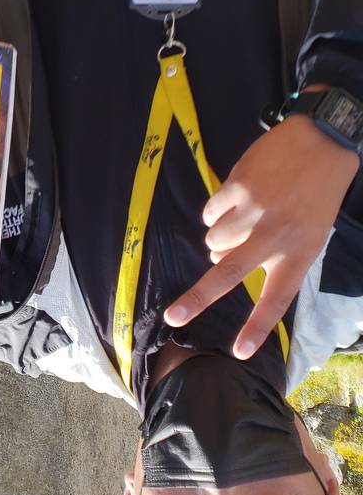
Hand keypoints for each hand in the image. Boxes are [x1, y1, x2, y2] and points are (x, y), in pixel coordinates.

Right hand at [164, 112, 359, 358]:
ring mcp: (254, 210)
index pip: (276, 299)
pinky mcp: (238, 185)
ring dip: (218, 238)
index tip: (239, 352)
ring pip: (214, 240)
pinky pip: (211, 212)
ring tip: (239, 221)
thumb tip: (221, 262)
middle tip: (172, 317)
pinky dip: (216, 212)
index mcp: (299, 253)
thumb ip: (274, 255)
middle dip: (196, 301)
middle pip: (227, 275)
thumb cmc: (318, 194)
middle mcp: (275, 236)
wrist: (322, 142)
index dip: (257, 327)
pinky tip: (235, 200)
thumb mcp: (310, 233)